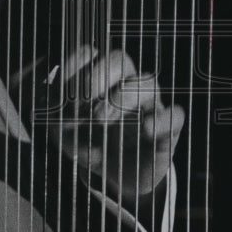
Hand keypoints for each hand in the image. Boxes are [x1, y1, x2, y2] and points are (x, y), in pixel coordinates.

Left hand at [38, 45, 183, 202]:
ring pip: (147, 81)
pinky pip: (175, 115)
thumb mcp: (66, 136)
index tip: (59, 90)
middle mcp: (126, 83)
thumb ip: (58, 121)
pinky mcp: (168, 129)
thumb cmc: (89, 145)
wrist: (116, 178)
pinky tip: (147, 129)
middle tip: (82, 103)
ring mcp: (149, 103)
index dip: (72, 66)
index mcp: (98, 77)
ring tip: (100, 119)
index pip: (88, 54)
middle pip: (118, 58)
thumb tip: (55, 110)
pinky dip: (163, 119)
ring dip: (123, 96)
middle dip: (97, 76)